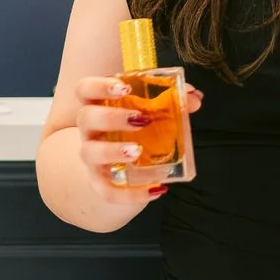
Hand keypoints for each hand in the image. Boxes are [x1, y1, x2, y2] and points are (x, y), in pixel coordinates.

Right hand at [72, 75, 202, 206]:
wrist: (117, 167)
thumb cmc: (131, 130)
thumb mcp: (148, 112)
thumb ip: (171, 101)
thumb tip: (194, 97)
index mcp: (98, 105)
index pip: (85, 89)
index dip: (100, 85)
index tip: (124, 87)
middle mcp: (89, 130)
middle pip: (86, 117)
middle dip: (111, 117)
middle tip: (141, 120)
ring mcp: (91, 156)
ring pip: (89, 152)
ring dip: (112, 151)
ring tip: (138, 151)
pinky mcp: (99, 182)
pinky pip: (107, 191)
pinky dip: (130, 194)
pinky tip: (155, 190)